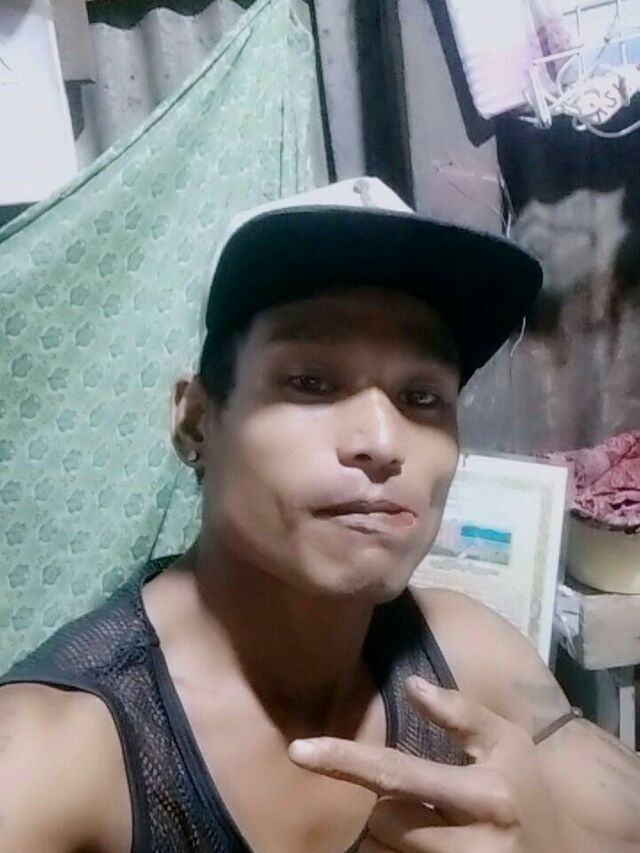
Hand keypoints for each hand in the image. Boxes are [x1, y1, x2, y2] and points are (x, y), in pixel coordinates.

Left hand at [288, 676, 576, 851]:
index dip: (345, 761)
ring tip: (432, 826)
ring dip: (393, 835)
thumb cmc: (528, 792)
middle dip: (388, 805)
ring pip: (386, 851)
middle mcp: (472, 845)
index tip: (298, 751)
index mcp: (485, 796)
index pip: (398, 775)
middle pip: (384, 820)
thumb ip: (461, 714)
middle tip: (423, 800)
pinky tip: (429, 842)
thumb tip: (410, 685)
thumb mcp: (508, 743)